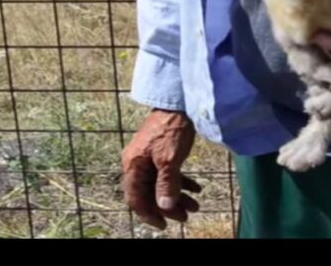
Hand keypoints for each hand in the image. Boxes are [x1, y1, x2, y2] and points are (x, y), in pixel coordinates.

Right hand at [120, 109, 201, 229]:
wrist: (179, 103)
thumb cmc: (172, 129)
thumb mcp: (169, 160)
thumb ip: (166, 185)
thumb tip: (165, 208)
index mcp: (133, 165)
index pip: (136, 199)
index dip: (149, 214)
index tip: (164, 226)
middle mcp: (137, 163)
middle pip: (150, 193)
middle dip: (168, 207)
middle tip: (186, 217)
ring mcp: (149, 157)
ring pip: (161, 184)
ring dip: (178, 196)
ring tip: (195, 206)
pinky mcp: (161, 152)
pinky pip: (169, 174)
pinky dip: (181, 182)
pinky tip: (196, 188)